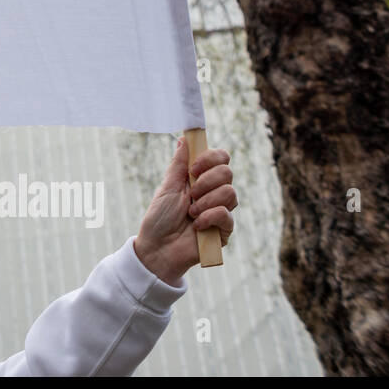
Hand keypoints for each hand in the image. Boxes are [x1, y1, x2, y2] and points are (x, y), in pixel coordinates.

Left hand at [134, 136, 236, 284]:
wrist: (157, 248)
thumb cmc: (159, 219)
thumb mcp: (167, 188)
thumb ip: (178, 165)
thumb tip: (184, 140)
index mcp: (200, 179)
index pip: (220, 158)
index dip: (210, 158)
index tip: (193, 168)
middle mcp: (214, 193)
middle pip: (227, 172)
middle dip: (206, 181)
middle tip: (190, 194)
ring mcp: (221, 211)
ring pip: (230, 192)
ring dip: (206, 201)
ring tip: (191, 213)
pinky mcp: (225, 230)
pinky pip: (226, 214)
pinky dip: (208, 217)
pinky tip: (196, 225)